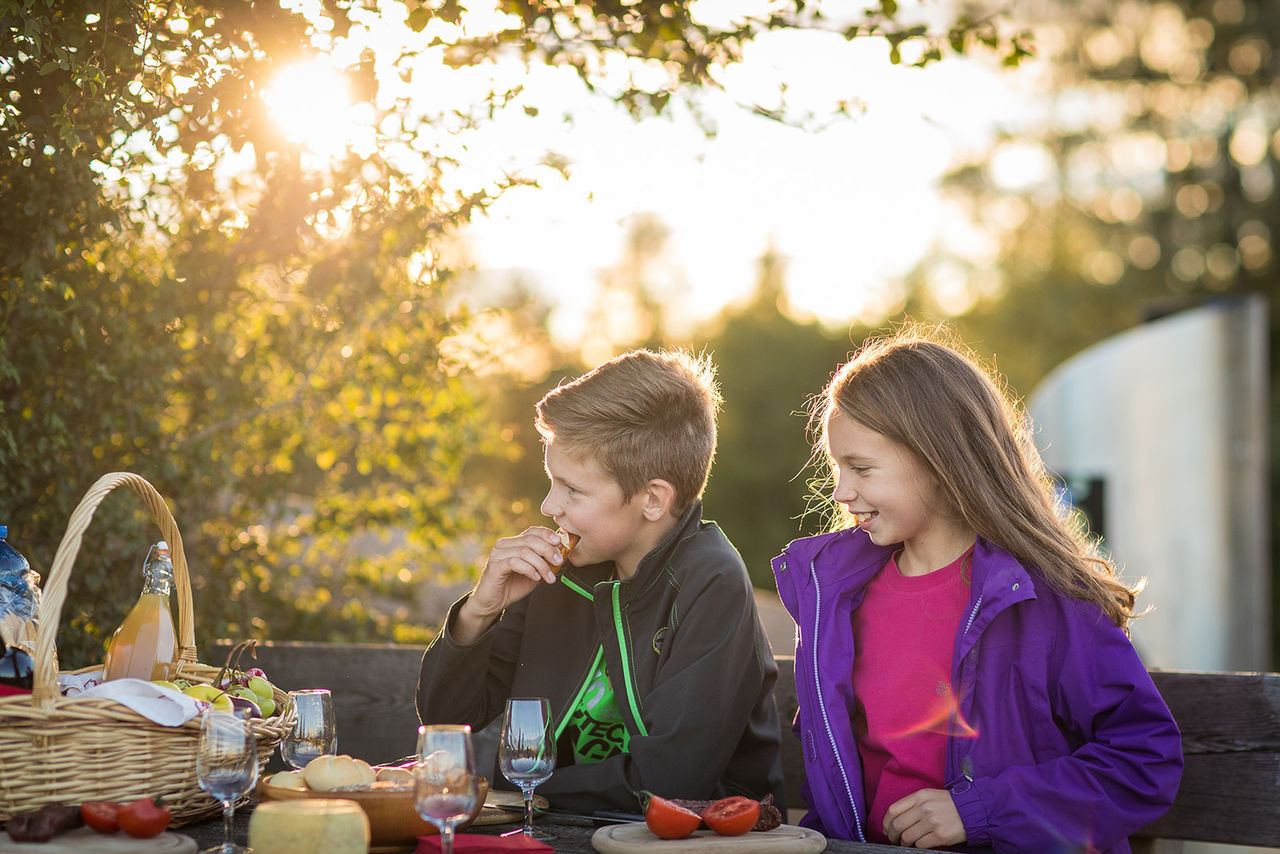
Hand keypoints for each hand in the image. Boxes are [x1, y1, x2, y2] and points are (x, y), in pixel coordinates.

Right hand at [453, 527, 563, 643]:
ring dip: (541, 565)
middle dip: (548, 550)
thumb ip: (544, 562)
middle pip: (531, 540)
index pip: (532, 531)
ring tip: (549, 577)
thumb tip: (562, 553)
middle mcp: (504, 544)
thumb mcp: (533, 572)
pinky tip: (536, 578)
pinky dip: (529, 570)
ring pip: (525, 551)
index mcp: (513, 542)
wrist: (492, 603)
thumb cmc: (513, 586)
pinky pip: (516, 563)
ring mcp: (498, 554)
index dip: (548, 534)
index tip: (561, 543)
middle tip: (559, 562)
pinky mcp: (495, 566)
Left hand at [883, 788, 965, 849]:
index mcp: (920, 796)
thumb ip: (914, 804)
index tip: (886, 829)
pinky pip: (920, 844)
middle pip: (898, 825)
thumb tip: (895, 820)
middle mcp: (924, 808)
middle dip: (893, 835)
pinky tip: (919, 845)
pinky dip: (917, 846)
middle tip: (894, 839)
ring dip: (904, 843)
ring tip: (906, 843)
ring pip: (907, 836)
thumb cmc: (950, 804)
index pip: (893, 810)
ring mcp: (932, 822)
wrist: (973, 809)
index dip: (886, 822)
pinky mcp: (940, 835)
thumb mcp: (930, 796)